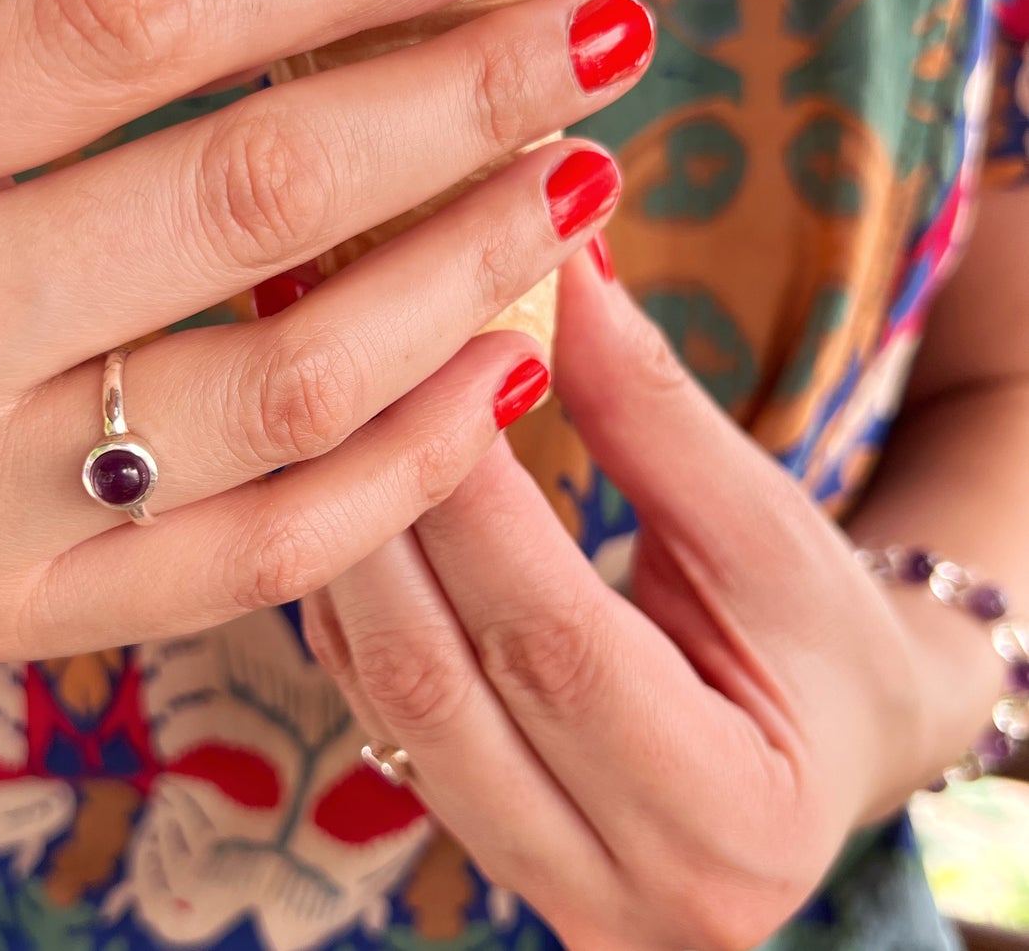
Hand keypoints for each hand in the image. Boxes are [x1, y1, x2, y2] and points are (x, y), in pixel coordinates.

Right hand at [0, 0, 650, 728]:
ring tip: (577, 182)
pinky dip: (419, 453)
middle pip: (239, 198)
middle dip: (457, 103)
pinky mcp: (42, 616)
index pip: (114, 23)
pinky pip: (278, 545)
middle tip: (595, 40)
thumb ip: (31, 60)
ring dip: (471, 270)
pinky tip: (507, 360)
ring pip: (290, 383)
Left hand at [305, 252, 941, 950]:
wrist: (833, 740)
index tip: (428, 353)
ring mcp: (529, 876)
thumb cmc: (821, 632)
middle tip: (343, 359)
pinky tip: (328, 488)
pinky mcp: (467, 830)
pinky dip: (347, 592)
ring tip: (318, 407)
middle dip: (380, 505)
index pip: (555, 643)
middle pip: (439, 680)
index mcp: (728, 821)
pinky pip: (370, 707)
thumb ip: (649, 405)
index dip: (475, 495)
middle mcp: (616, 890)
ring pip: (382, 702)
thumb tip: (553, 262)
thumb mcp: (763, 524)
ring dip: (338, 542)